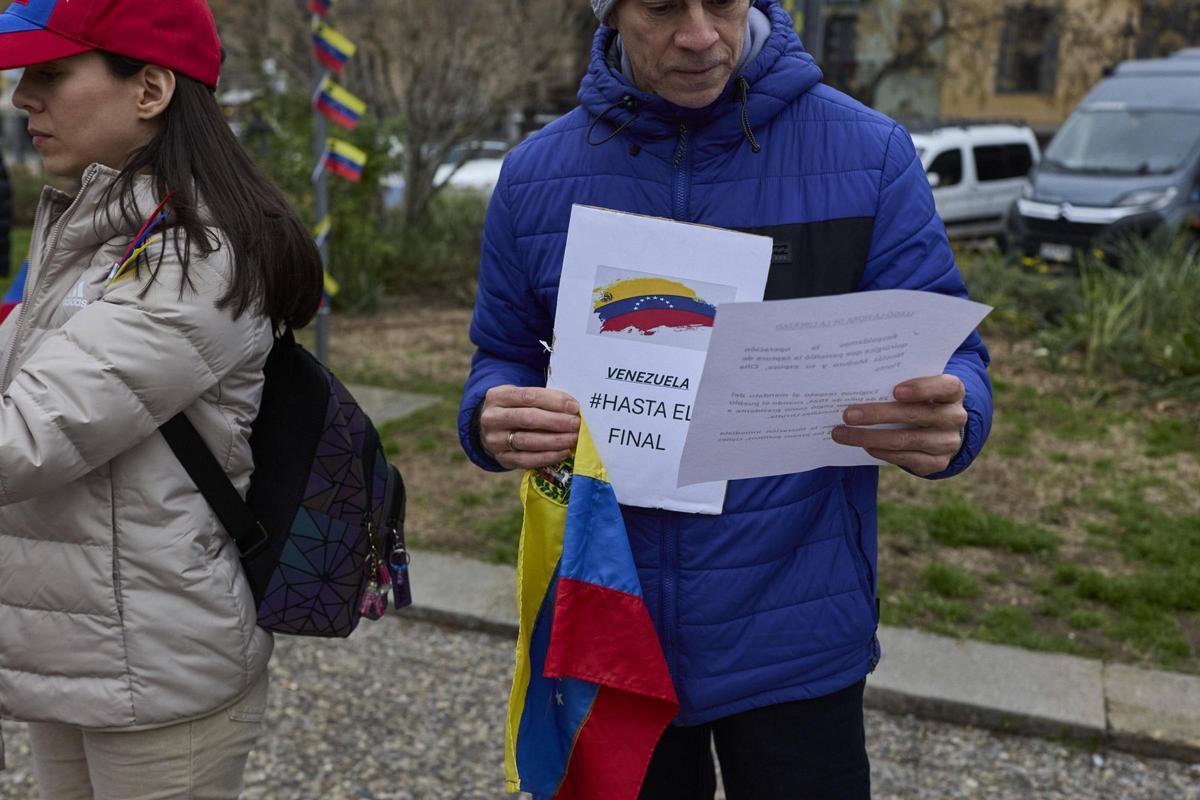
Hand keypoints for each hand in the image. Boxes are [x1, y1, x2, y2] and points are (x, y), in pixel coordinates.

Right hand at [480, 385, 580, 469]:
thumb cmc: (516, 409)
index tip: (574, 407)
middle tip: (576, 424)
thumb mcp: (521, 397)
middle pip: (527, 419)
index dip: (553, 401)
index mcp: (498, 396)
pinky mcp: (502, 458)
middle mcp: (492, 418)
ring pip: (527, 441)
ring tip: (573, 438)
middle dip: (556, 421)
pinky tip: (563, 452)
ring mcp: (494, 440)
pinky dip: (548, 457)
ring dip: (555, 440)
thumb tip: (572, 408)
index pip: (528, 396)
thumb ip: (543, 400)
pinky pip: (527, 460)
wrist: (494, 429)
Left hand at [831, 375, 966, 476]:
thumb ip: (899, 386)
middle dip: (877, 414)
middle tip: (848, 414)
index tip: (895, 390)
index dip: (922, 389)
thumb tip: (857, 386)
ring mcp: (947, 442)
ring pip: (905, 439)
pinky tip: (864, 446)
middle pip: (915, 415)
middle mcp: (955, 417)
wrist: (939, 430)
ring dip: (869, 437)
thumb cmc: (920, 400)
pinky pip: (906, 458)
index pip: (945, 387)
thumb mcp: (917, 388)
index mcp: (953, 392)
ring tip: (842, 433)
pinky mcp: (937, 462)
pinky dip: (881, 451)